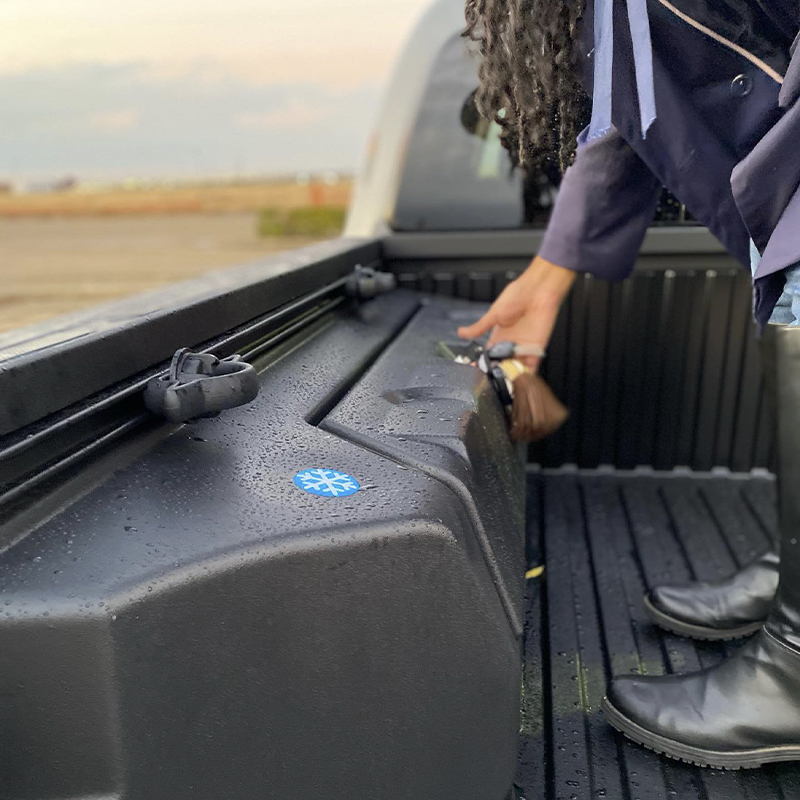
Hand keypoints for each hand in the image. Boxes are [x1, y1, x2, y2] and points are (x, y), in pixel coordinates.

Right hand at [457, 256, 575, 371]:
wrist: (537, 291)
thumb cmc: (517, 296)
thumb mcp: (493, 314)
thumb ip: (479, 327)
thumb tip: (461, 332)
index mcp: (499, 336)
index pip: (490, 355)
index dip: (484, 364)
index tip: (478, 370)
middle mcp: (511, 344)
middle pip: (502, 365)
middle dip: (496, 373)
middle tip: (491, 378)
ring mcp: (523, 347)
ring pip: (515, 369)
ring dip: (510, 376)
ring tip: (503, 381)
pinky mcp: (536, 349)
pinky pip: (531, 367)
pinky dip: (526, 375)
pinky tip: (519, 380)